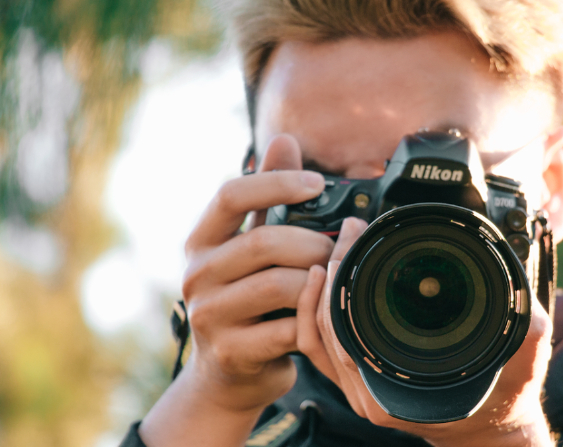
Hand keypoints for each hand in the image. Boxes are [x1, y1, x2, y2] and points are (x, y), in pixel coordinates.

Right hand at [140, 135, 334, 445]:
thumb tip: (283, 139)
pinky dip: (314, 320)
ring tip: (331, 281)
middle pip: (263, 242)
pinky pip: (287, 328)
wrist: (228, 374)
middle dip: (312, 243)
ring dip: (316, 281)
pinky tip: (322, 316)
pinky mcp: (230, 353)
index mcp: (200, 242)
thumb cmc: (248, 299)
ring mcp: (209, 317)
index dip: (277, 182)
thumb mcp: (251, 245)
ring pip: (278, 285)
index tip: (319, 184)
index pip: (230, 195)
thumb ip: (267, 197)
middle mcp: (196, 276)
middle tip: (336, 249)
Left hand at [297, 220, 555, 446]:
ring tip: (336, 245)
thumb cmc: (503, 398)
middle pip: (324, 326)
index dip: (341, 279)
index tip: (355, 236)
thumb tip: (516, 290)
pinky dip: (315, 310)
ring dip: (318, 288)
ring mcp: (361, 388)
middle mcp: (370, 393)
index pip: (344, 330)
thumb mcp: (522, 361)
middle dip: (331, 269)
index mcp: (396, 393)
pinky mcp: (362, 378)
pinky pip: (322, 347)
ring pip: (315, 337)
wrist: (493, 428)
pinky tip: (326, 278)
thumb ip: (523, 328)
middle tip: (350, 229)